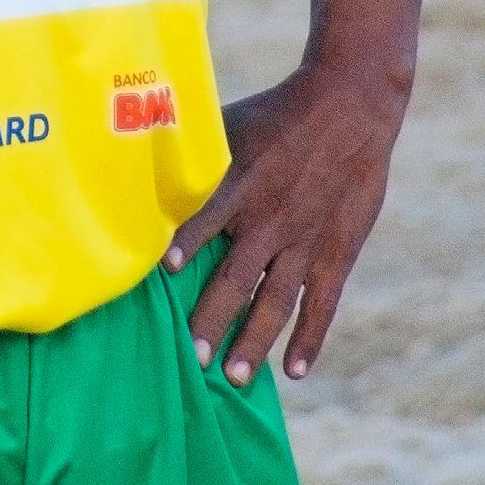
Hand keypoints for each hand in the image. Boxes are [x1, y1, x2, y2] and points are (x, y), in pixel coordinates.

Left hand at [163, 59, 408, 385]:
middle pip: (235, 279)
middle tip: (192, 360)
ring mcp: (305, 241)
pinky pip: (321, 304)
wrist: (350, 106)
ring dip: (255, 341)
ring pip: (276, 302)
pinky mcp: (336, 252)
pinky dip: (309, 339)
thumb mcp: (228, 125)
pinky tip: (295, 371)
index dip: (183, 246)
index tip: (163, 276)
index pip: (203, 222)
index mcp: (239, 186)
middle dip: (211, 321)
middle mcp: (269, 220)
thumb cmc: (277, 114)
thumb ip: (191, 154)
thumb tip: (134, 157)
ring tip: (236, 377)